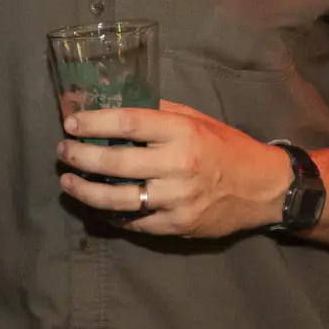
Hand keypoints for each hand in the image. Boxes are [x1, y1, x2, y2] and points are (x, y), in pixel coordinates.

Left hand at [57, 101, 292, 238]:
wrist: (265, 189)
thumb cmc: (226, 147)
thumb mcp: (197, 119)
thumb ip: (158, 112)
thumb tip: (114, 103)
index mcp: (183, 132)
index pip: (128, 124)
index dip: (94, 123)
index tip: (71, 123)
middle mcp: (179, 165)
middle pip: (116, 162)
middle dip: (81, 157)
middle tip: (63, 151)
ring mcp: (178, 199)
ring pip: (118, 198)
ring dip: (85, 191)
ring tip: (67, 182)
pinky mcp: (178, 225)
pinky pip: (134, 221)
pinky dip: (111, 214)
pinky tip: (96, 206)